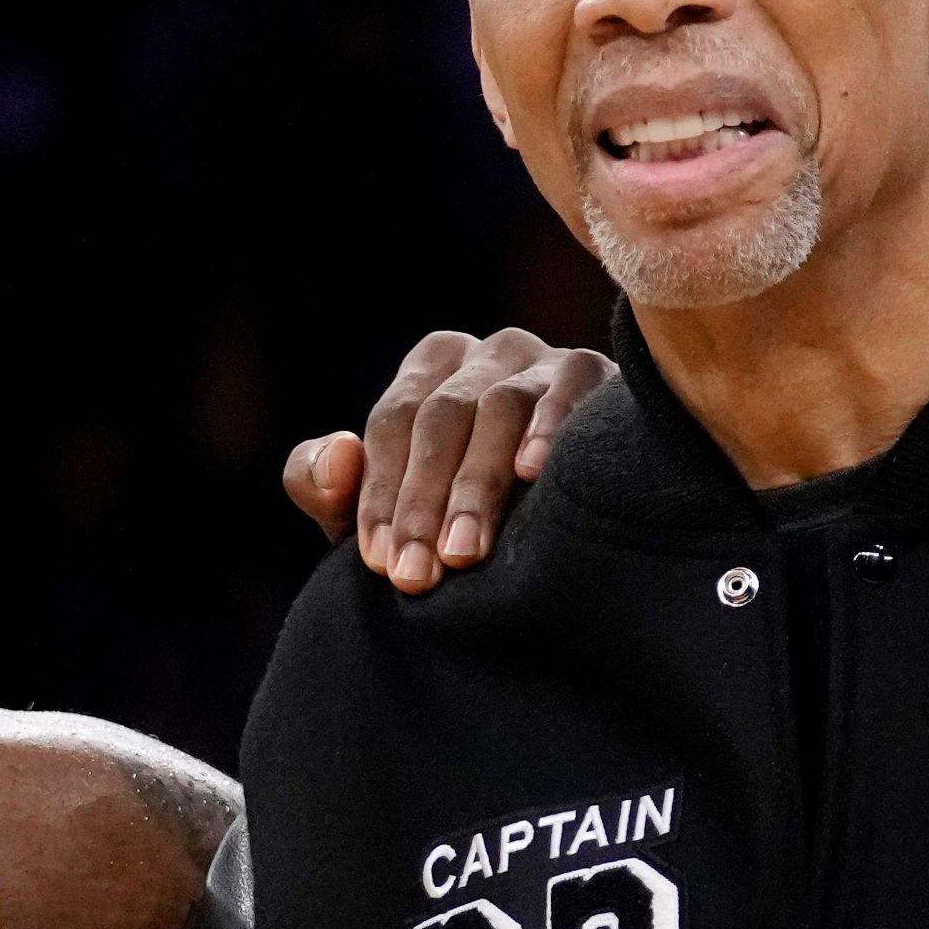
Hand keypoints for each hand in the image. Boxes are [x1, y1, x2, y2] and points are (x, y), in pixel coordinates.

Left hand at [284, 327, 616, 592]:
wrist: (569, 534)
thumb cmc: (459, 517)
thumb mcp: (387, 512)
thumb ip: (330, 489)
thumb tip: (337, 454)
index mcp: (431, 370)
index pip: (393, 422)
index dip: (381, 495)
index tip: (382, 563)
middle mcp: (486, 354)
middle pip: (442, 416)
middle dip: (424, 501)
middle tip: (419, 575)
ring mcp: (543, 359)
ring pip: (500, 407)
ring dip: (477, 483)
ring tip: (465, 551)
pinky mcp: (598, 374)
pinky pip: (570, 387)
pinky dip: (548, 427)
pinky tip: (531, 474)